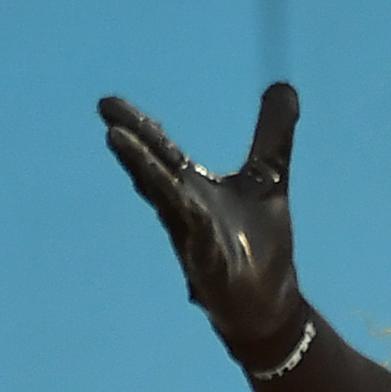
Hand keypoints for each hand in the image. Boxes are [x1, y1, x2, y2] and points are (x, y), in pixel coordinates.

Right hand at [101, 81, 310, 372]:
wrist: (268, 305)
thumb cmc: (259, 242)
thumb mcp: (270, 178)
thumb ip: (272, 136)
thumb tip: (283, 86)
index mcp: (192, 190)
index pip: (161, 153)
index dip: (138, 129)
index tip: (107, 104)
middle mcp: (185, 212)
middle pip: (155, 173)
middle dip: (134, 147)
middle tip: (107, 117)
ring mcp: (194, 241)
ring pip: (168, 204)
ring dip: (147, 176)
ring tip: (120, 144)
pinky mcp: (212, 270)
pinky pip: (203, 246)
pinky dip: (197, 230)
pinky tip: (191, 211)